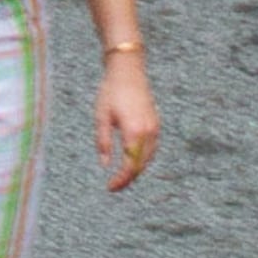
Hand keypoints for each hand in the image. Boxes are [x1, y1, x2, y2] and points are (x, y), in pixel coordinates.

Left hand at [95, 45, 160, 185]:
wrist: (128, 70)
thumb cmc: (111, 91)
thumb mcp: (101, 116)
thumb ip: (103, 142)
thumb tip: (105, 165)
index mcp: (134, 132)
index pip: (130, 165)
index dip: (121, 180)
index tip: (110, 187)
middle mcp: (148, 133)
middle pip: (141, 165)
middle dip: (128, 178)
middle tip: (114, 184)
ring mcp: (155, 129)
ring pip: (148, 159)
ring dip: (136, 169)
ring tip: (121, 175)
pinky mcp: (156, 124)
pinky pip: (151, 149)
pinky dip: (142, 158)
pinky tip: (131, 159)